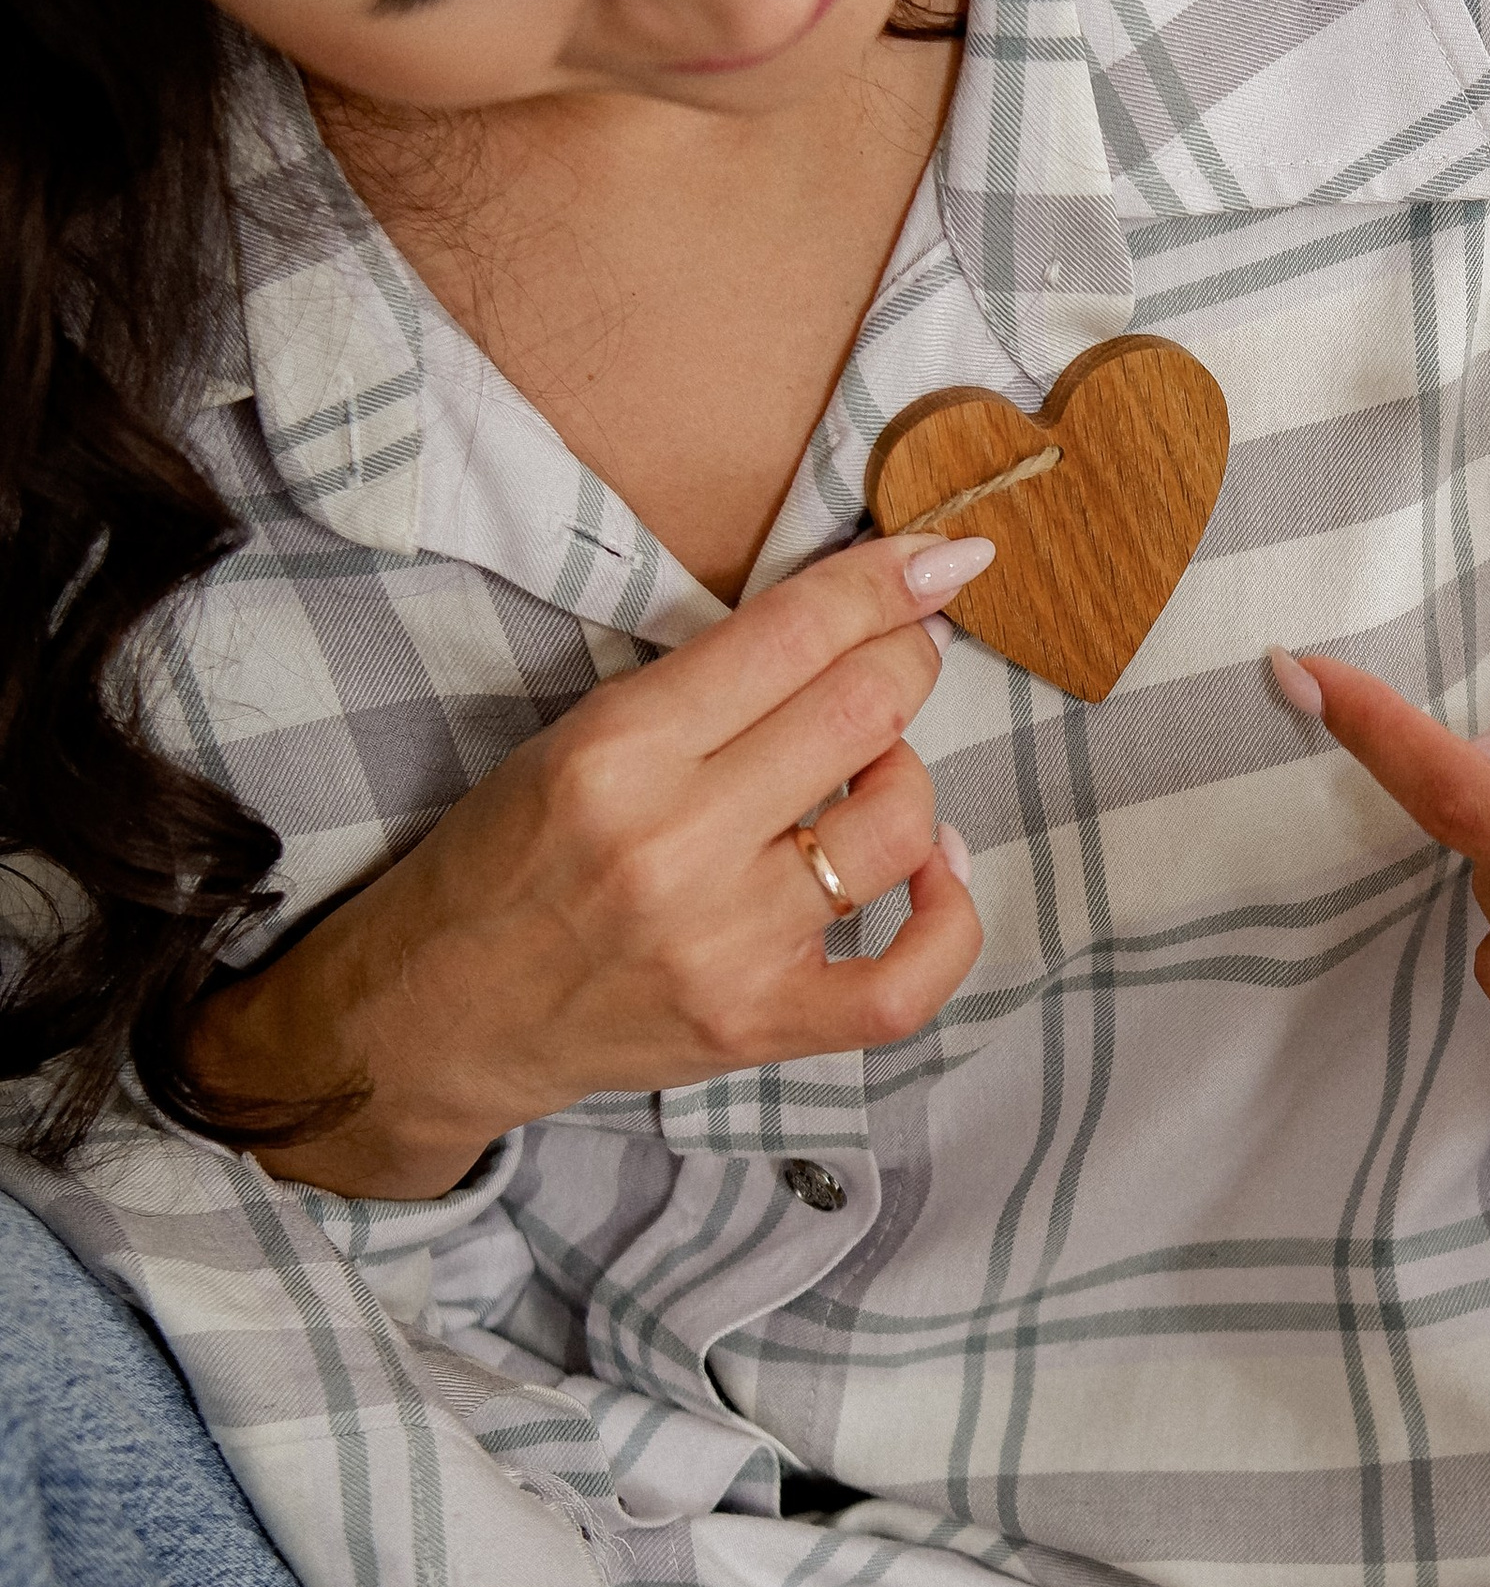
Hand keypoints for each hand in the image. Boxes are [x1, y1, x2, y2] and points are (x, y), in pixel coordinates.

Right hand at [191, 535, 991, 1199]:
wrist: (442, 1012)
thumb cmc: (510, 857)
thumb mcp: (577, 734)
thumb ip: (709, 685)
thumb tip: (858, 617)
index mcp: (618, 748)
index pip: (795, 634)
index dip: (886, 584)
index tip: (938, 561)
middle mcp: (675, 843)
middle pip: (865, 712)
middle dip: (911, 661)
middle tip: (909, 653)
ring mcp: (725, 944)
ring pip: (899, 826)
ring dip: (910, 778)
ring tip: (873, 775)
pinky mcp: (760, 1025)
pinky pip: (911, 979)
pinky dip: (949, 918)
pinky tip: (935, 871)